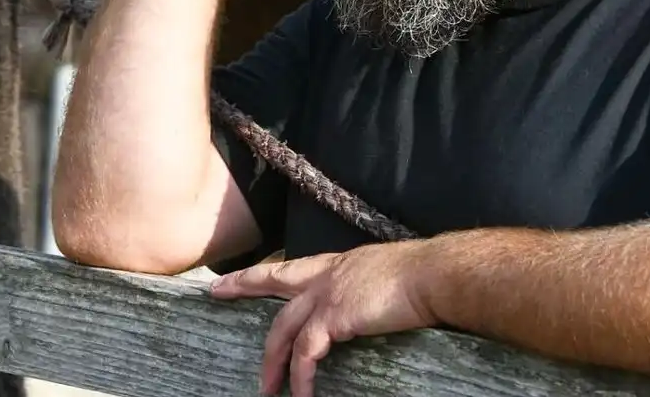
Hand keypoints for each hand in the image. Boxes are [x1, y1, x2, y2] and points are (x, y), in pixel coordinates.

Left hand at [209, 244, 435, 396]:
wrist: (431, 276)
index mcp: (337, 265)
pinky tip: (302, 393)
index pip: (291, 268)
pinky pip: (307, 352)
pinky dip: (301, 375)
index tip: (235, 274)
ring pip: (285, 328)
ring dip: (273, 361)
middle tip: (217, 294)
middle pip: (274, 282)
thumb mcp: (379, 276)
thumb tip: (361, 307)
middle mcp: (327, 275)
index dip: (261, 272)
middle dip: (243, 286)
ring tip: (266, 389)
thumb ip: (361, 289)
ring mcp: (328, 294)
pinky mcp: (335, 316)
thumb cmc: (418, 277)